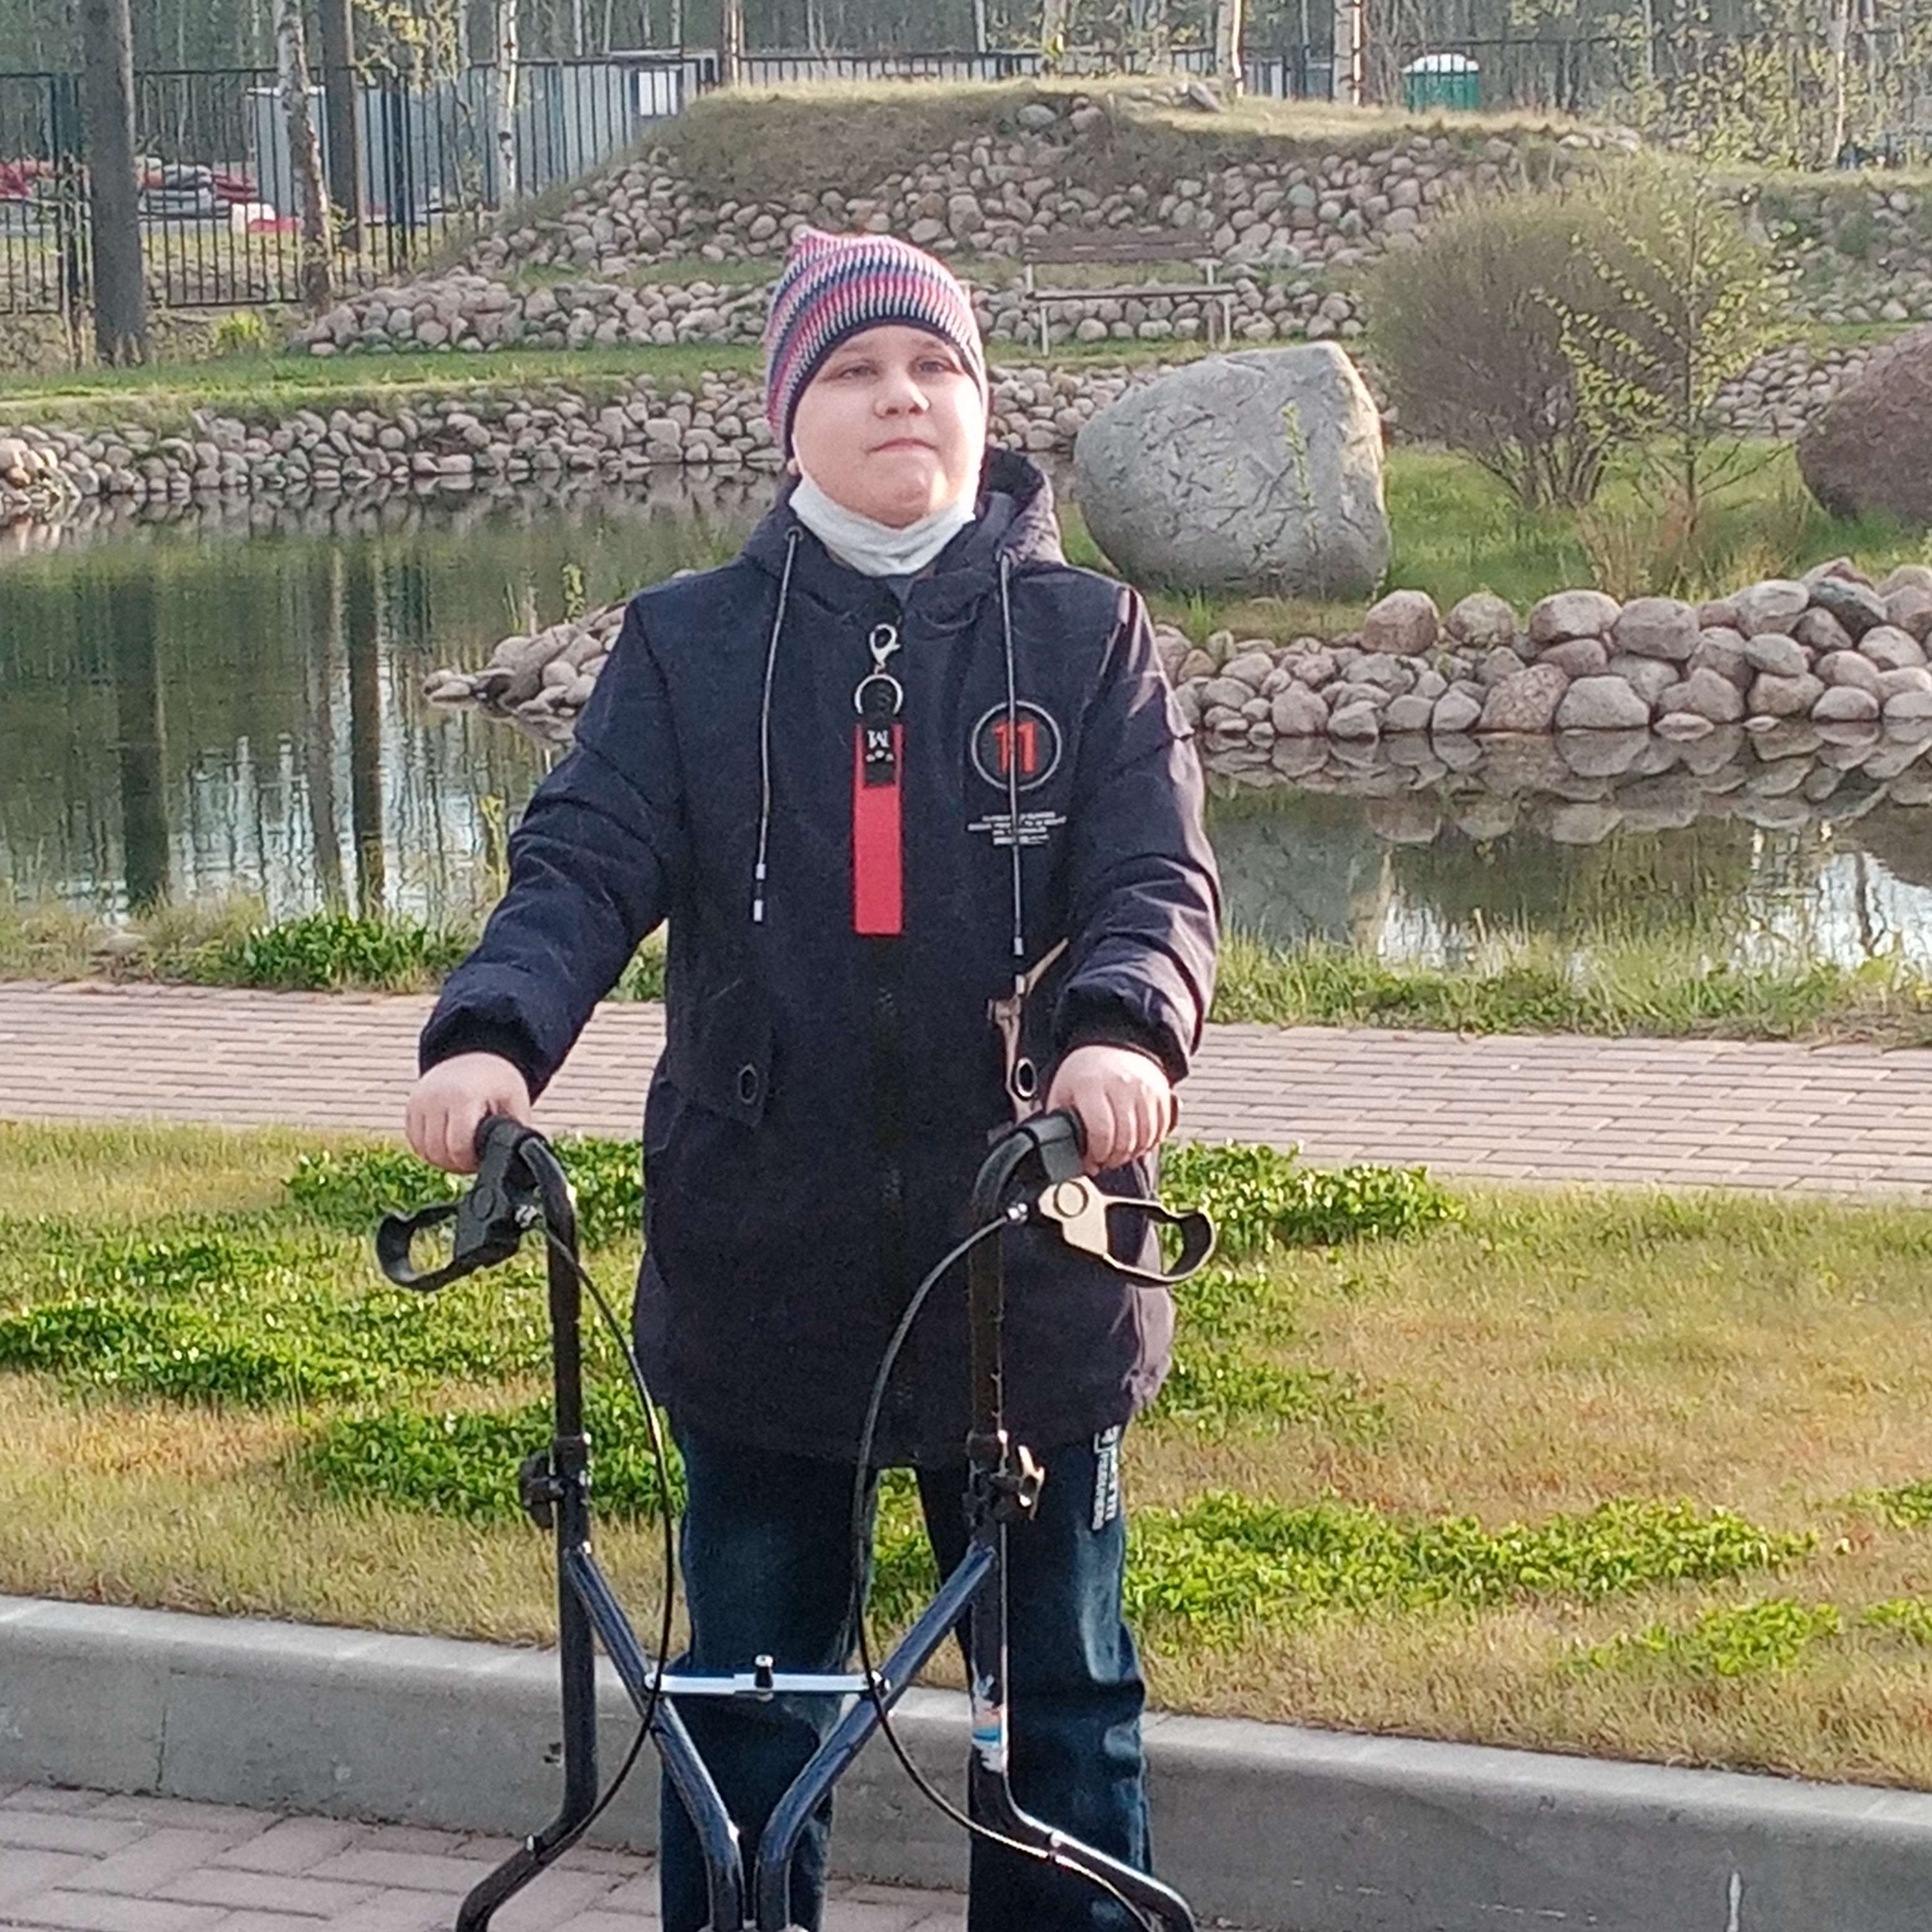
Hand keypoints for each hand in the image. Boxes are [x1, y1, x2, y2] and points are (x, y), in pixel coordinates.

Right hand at [405, 1053, 533, 1173]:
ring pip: (423, 1152)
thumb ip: (515, 1132)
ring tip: (462, 1150)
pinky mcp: (410, 1108)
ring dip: (442, 1159)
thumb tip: (519, 1159)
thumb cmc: (497, 1082)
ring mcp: (419, 1103)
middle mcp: (435, 1099)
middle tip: (473, 1158)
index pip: (458, 1148)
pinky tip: (448, 1143)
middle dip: (457, 1164)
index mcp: (463, 1098)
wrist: (474, 1057)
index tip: (482, 1158)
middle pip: (438, 1153)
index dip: (471, 1162)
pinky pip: (415, 1143)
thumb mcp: (515, 1102)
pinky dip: (430, 1150)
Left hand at [1043, 1044, 1176, 1174]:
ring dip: (1133, 1153)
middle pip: (1125, 1137)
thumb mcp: (1062, 1092)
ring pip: (1146, 1136)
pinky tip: (1136, 1143)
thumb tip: (1078, 1160)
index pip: (1101, 1131)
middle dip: (1115, 1157)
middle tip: (1106, 1160)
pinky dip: (1150, 1142)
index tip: (1093, 1159)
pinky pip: (1161, 1128)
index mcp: (1091, 1085)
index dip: (1098, 1153)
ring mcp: (1144, 1088)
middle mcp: (1121, 1085)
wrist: (1111, 1046)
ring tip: (1120, 1153)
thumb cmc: (1083, 1075)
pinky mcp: (1161, 1092)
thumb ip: (1062, 1124)